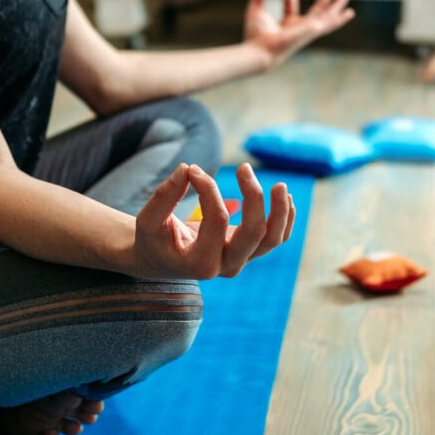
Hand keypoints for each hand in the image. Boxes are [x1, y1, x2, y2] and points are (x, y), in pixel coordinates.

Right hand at [132, 162, 294, 278]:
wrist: (160, 259)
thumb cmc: (153, 239)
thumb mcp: (148, 219)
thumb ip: (165, 195)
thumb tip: (186, 169)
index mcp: (199, 264)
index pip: (217, 220)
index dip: (208, 190)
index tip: (192, 170)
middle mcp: (225, 266)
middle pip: (254, 233)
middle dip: (254, 198)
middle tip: (244, 167)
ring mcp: (240, 260)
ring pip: (272, 239)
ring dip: (280, 211)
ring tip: (281, 185)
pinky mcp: (248, 252)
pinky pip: (276, 238)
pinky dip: (285, 219)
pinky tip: (286, 197)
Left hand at [243, 0, 354, 68]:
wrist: (259, 49)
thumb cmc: (255, 35)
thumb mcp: (256, 7)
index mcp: (288, 23)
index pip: (291, 0)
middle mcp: (300, 27)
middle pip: (317, 8)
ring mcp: (307, 30)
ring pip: (326, 16)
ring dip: (336, 5)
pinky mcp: (312, 30)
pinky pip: (328, 23)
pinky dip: (339, 18)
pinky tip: (349, 13)